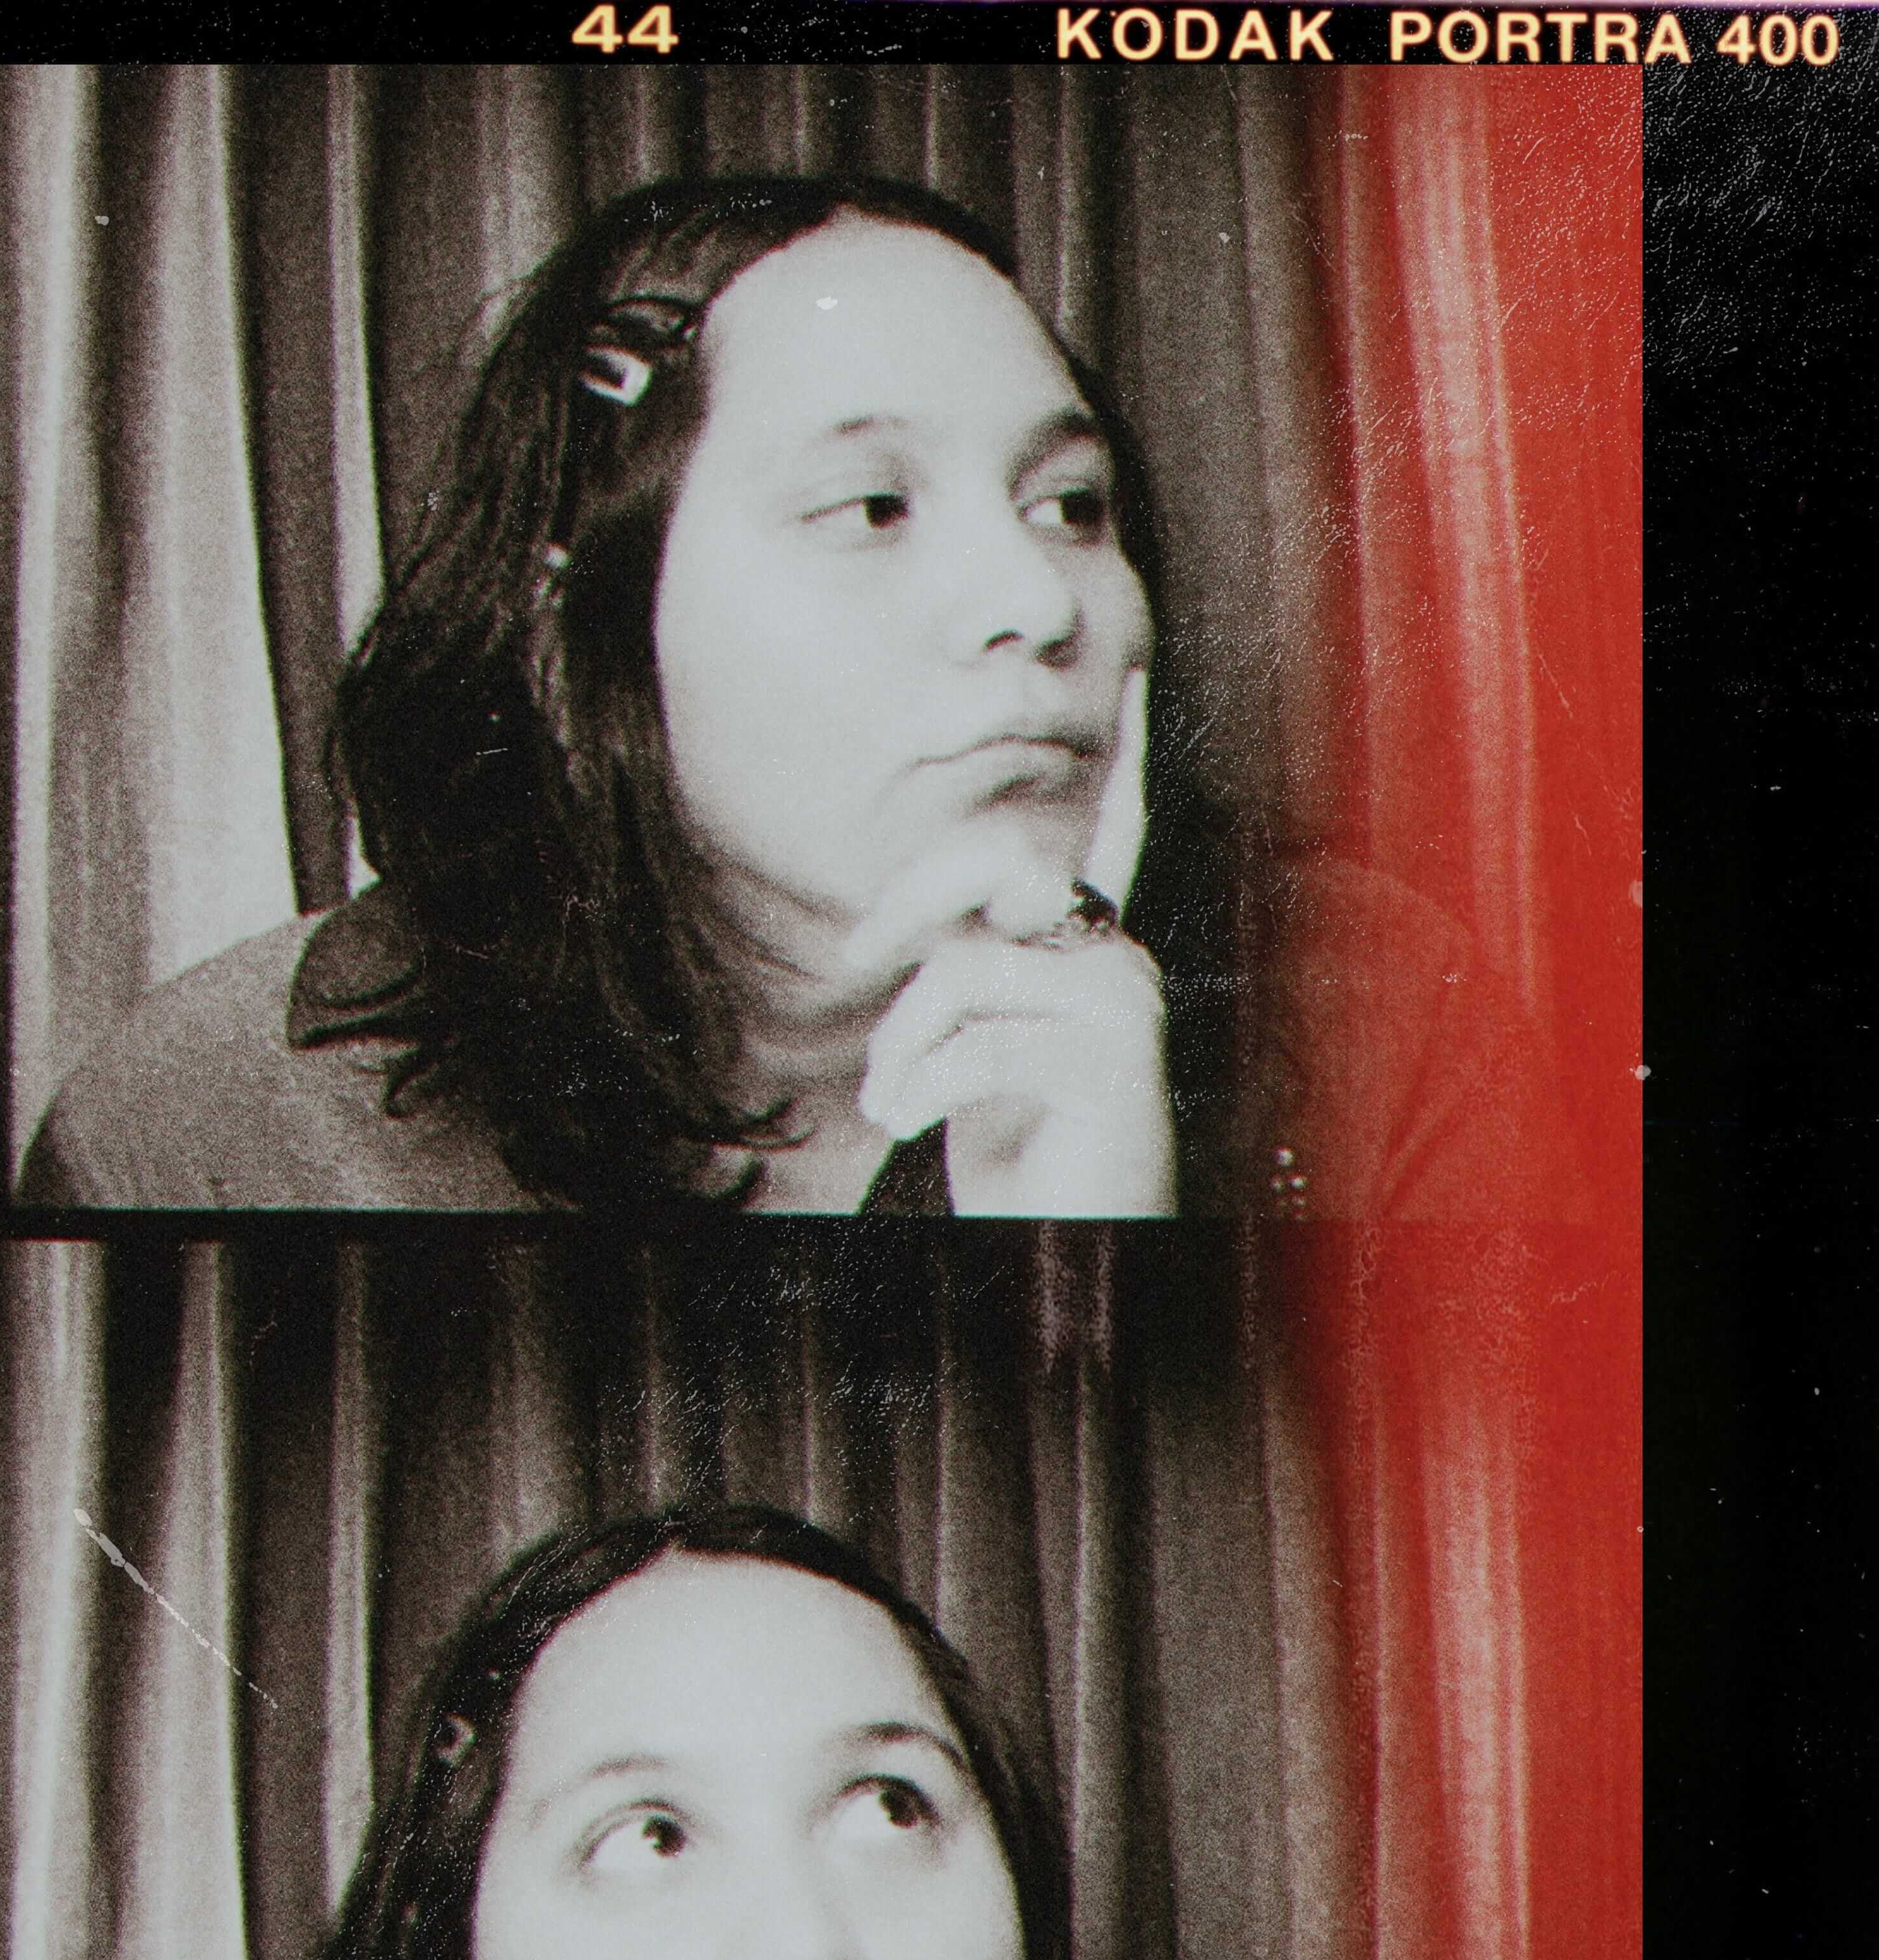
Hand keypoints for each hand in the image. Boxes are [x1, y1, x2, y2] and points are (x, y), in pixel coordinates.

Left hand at [845, 669, 1173, 1217]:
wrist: (1068, 1256)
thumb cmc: (1022, 1153)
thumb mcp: (979, 1045)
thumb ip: (970, 972)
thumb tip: (925, 938)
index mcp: (1092, 947)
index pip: (1112, 835)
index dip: (1125, 759)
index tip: (1128, 675)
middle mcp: (1120, 960)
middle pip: (998, 864)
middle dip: (906, 901)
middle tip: (859, 959)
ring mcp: (1124, 1009)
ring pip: (966, 969)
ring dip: (902, 1042)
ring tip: (891, 1103)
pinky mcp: (1111, 1066)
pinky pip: (978, 1042)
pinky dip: (922, 1088)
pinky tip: (911, 1126)